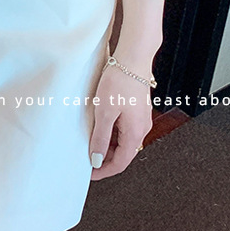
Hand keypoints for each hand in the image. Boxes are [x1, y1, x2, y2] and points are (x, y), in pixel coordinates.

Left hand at [88, 63, 153, 179]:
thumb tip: (96, 159)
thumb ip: (100, 137)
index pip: (120, 163)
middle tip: (87, 155)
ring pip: (124, 140)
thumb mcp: (104, 112)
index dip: (104, 171)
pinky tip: (102, 123)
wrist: (133, 57)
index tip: (90, 173)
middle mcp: (142, 128)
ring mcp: (141, 118)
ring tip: (91, 137)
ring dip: (108, 144)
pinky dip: (113, 132)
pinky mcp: (138, 108)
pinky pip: (126, 128)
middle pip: (123, 153)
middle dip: (105, 157)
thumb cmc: (120, 81)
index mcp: (135, 133)